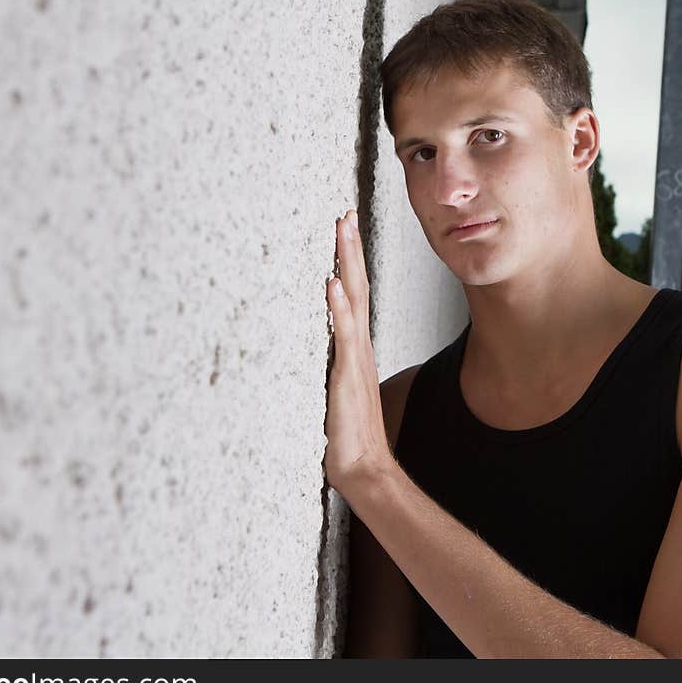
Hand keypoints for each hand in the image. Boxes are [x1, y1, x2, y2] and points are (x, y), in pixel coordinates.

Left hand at [323, 210, 393, 499]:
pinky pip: (344, 337)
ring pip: (352, 301)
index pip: (354, 296)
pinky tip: (333, 284)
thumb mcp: (335, 391)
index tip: (344, 230)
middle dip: (350, 249)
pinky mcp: (347, 377)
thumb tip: (318, 351)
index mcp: (356, 350)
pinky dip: (339, 309)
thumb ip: (331, 367)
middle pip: (357, 287)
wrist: (364, 468)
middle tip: (344, 214)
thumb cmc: (348, 435)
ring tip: (342, 230)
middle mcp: (358, 348)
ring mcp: (355, 360)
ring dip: (347, 264)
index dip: (350, 262)